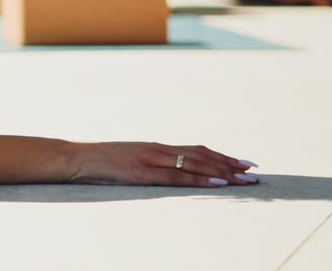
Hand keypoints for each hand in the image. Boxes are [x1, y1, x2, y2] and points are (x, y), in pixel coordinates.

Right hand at [68, 141, 260, 187]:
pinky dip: (201, 179)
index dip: (222, 156)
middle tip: (255, 173)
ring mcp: (152, 160)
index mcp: (157, 147)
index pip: (197, 150)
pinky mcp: (144, 173)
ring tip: (245, 180)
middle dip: (231, 165)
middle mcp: (159, 149)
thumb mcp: (129, 159)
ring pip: (196, 164)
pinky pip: (178, 177)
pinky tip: (218, 183)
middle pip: (203, 156)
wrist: (76, 157)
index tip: (243, 163)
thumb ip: (149, 163)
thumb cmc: (100, 161)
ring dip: (224, 172)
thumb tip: (167, 171)